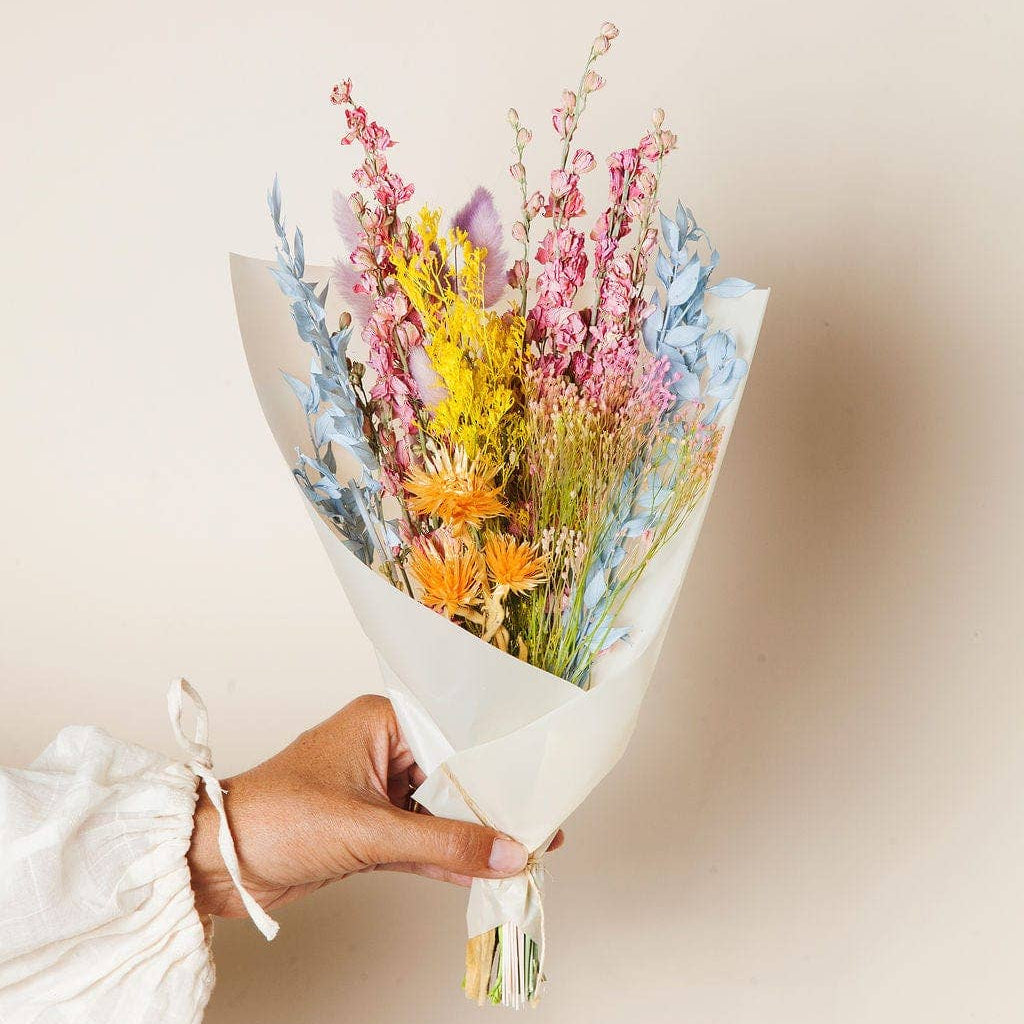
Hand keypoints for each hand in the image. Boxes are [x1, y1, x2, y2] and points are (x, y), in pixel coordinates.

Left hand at [187, 695, 563, 916]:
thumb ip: (443, 845)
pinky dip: (443, 858)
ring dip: (470, 836)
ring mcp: (374, 793)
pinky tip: (478, 872)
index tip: (535, 788)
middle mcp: (381, 751)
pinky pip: (417, 842)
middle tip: (538, 825)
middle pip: (451, 777)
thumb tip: (506, 853)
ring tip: (521, 852)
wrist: (214, 864)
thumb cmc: (274, 818)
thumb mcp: (369, 830)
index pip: (455, 740)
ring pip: (437, 813)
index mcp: (380, 722)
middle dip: (489, 805)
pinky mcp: (366, 830)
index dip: (496, 767)